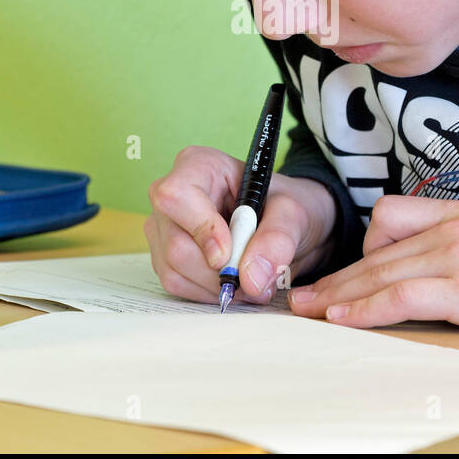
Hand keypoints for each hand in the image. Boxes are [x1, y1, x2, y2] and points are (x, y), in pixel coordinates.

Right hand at [144, 145, 337, 305]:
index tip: (228, 254)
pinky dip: (208, 292)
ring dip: (217, 286)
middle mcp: (172, 195)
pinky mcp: (164, 255)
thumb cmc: (284, 206)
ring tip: (250, 277)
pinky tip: (233, 281)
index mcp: (199, 166)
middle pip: (177, 245)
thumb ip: (277, 240)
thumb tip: (252, 279)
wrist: (285, 225)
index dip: (201, 229)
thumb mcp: (294, 213)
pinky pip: (177, 285)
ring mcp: (164, 227)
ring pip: (174, 270)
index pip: (176, 196)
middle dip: (220, 271)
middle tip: (257, 275)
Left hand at [287, 194, 458, 336]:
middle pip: (376, 248)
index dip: (361, 247)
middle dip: (336, 274)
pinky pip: (400, 296)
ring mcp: (458, 254)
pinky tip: (342, 320)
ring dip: (338, 293)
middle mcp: (453, 227)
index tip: (342, 270)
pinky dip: (365, 308)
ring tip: (308, 310)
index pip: (392, 219)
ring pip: (378, 271)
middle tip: (304, 292)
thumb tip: (457, 280)